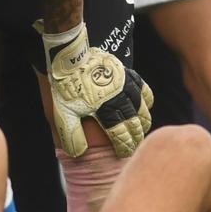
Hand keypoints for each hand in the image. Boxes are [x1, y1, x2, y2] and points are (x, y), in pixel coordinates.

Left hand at [37, 22, 153, 156]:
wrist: (69, 58)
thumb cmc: (65, 86)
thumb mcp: (63, 113)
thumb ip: (71, 134)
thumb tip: (78, 153)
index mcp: (103, 109)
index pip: (120, 133)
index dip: (124, 146)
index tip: (125, 153)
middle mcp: (117, 97)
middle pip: (134, 121)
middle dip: (136, 135)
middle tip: (135, 144)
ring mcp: (123, 83)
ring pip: (142, 106)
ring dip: (144, 119)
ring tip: (142, 128)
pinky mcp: (125, 72)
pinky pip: (142, 87)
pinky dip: (146, 98)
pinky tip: (145, 104)